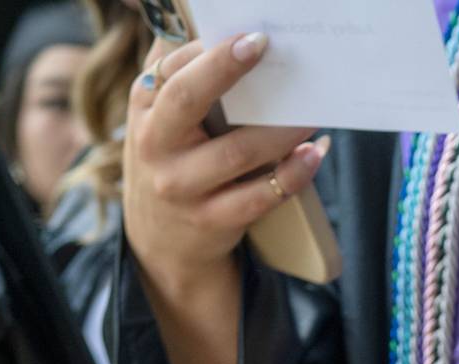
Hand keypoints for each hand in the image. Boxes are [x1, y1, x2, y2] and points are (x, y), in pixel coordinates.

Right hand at [122, 34, 324, 301]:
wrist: (162, 242)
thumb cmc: (171, 162)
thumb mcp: (158, 120)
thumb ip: (176, 76)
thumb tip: (200, 26)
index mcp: (144, 109)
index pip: (171, 71)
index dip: (208, 52)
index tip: (250, 37)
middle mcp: (156, 145)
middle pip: (188, 98)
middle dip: (225, 69)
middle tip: (265, 48)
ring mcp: (183, 186)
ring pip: (236, 152)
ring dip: (280, 130)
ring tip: (311, 112)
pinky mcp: (213, 221)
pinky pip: (260, 197)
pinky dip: (293, 175)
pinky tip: (314, 154)